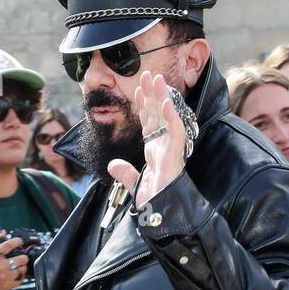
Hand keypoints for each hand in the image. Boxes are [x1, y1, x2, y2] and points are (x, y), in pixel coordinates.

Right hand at [0, 234, 28, 289]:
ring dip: (22, 266)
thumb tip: (3, 232)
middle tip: (22, 256)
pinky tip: (17, 273)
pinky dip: (21, 276)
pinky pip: (21, 279)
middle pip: (21, 258)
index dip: (17, 241)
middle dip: (23, 256)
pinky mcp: (8, 285)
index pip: (9, 245)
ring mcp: (5, 277)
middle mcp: (0, 266)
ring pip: (22, 269)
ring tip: (18, 266)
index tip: (20, 241)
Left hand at [107, 70, 185, 209]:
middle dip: (152, 94)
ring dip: (162, 97)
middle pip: (157, 115)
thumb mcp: (134, 186)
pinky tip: (165, 102)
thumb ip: (125, 174)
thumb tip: (113, 165)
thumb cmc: (154, 203)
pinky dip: (171, 117)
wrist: (161, 215)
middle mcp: (163, 147)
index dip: (143, 107)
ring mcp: (170, 150)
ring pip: (167, 118)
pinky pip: (175, 132)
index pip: (149, 124)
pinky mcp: (175, 155)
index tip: (137, 90)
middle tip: (147, 74)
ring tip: (157, 78)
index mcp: (154, 152)